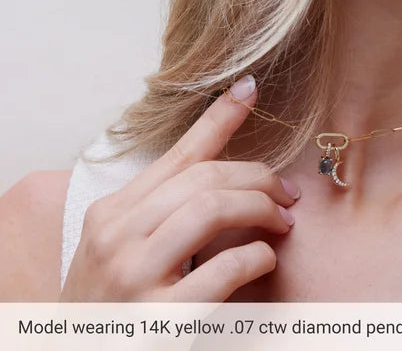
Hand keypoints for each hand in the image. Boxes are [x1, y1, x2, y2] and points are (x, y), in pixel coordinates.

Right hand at [60, 75, 299, 300]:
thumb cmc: (108, 302)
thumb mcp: (122, 245)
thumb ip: (162, 209)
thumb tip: (224, 177)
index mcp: (113, 210)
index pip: (178, 153)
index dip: (219, 118)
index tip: (249, 89)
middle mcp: (117, 234)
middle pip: (204, 178)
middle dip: (258, 177)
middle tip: (286, 193)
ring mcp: (134, 275)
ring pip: (211, 208)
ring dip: (260, 208)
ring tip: (282, 221)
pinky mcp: (158, 318)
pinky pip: (221, 269)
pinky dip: (255, 256)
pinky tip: (264, 259)